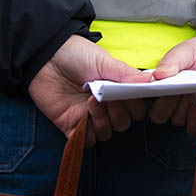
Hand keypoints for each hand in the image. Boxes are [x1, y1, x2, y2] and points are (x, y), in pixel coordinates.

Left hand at [28, 35, 151, 145]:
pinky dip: (87, 133)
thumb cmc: (77, 55)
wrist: (46, 58)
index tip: (128, 95)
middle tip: (108, 98)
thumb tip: (150, 81)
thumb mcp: (104, 61)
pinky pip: (86, 141)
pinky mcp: (71, 125)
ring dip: (103, 121)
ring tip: (92, 101)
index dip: (135, 106)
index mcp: (117, 90)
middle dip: (118, 113)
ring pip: (106, 133)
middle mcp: (106, 106)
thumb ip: (126, 74)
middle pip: (123, 124)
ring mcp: (89, 116)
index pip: (136, 109)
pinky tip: (82, 116)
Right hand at [148, 35, 195, 135]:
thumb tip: (157, 75)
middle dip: (167, 105)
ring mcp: (186, 108)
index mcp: (163, 82)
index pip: (145, 97)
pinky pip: (192, 129)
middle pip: (158, 114)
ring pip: (175, 120)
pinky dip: (193, 122)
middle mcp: (171, 97)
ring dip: (183, 109)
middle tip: (179, 91)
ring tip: (193, 93)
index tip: (159, 89)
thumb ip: (173, 60)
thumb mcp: (189, 50)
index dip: (148, 97)